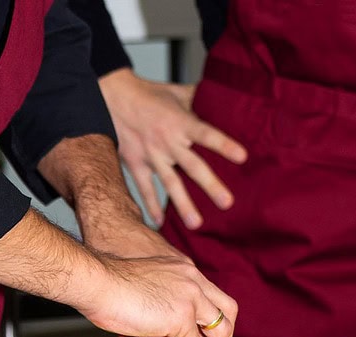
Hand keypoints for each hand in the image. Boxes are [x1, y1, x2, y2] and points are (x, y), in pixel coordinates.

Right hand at [36, 135, 236, 336]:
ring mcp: (191, 295)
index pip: (212, 297)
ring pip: (219, 330)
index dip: (213, 323)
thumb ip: (162, 330)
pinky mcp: (182, 314)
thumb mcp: (144, 306)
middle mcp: (193, 279)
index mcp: (184, 271)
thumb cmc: (108, 287)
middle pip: (228, 311)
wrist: (95, 280)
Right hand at [99, 68, 247, 228]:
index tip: (243, 157)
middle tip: (227, 203)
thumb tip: (225, 96)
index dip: (224, 145)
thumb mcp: (177, 92)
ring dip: (183, 204)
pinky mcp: (136, 163)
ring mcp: (152, 155)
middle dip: (210, 185)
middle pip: (193, 166)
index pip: (206, 134)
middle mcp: (168, 141)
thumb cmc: (150, 95)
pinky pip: (145, 188)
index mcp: (182, 122)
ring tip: (196, 224)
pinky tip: (160, 223)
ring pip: (170, 183)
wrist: (112, 97)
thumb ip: (201, 97)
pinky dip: (151, 206)